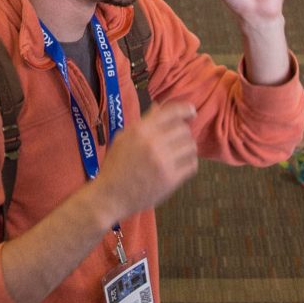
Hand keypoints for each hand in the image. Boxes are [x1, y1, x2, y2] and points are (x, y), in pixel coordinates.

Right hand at [94, 101, 199, 221]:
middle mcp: (153, 142)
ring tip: (180, 153)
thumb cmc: (116, 165)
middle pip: (184, 130)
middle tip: (178, 140)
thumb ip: (143, 122)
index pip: (172, 113)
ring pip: (191, 146)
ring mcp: (164, 161)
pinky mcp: (171, 179)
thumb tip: (159, 107)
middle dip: (183, 133)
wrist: (110, 195)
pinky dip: (189, 163)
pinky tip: (181, 165)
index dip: (186, 110)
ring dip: (187, 148)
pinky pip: (192, 165)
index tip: (192, 112)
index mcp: (141, 130)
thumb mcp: (123, 138)